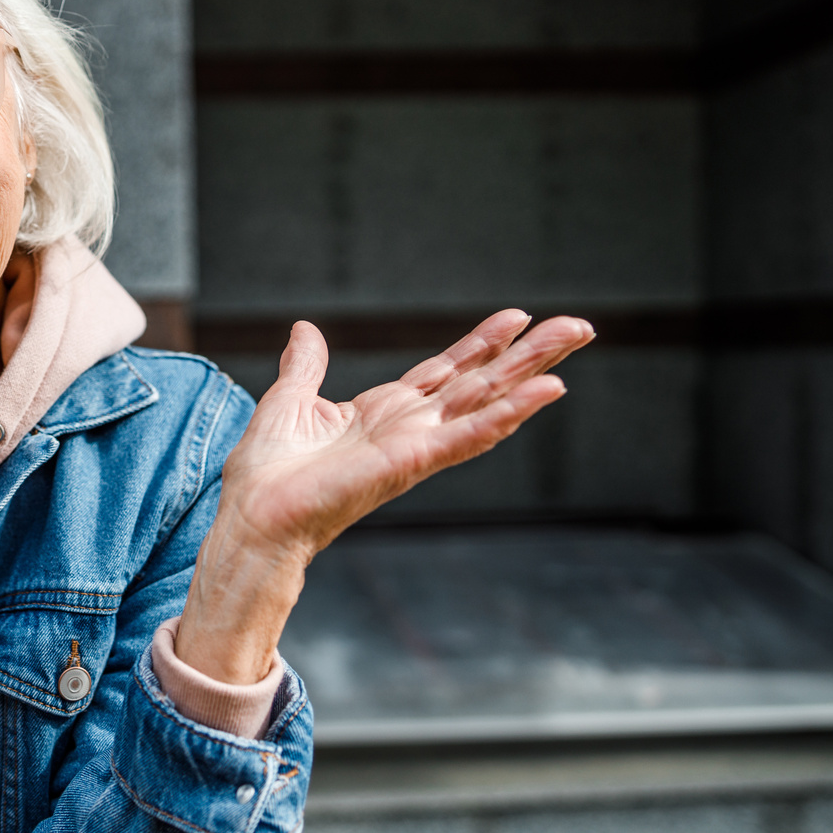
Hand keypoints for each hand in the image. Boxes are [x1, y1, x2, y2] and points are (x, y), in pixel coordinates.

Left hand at [176, 310, 593, 683]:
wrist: (253, 516)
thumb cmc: (266, 474)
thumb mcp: (289, 400)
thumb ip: (306, 366)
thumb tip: (306, 330)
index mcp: (384, 412)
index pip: (446, 371)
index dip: (481, 343)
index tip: (517, 316)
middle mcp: (409, 428)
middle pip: (481, 382)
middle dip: (529, 353)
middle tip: (578, 326)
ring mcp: (416, 446)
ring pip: (486, 400)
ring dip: (533, 372)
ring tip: (573, 340)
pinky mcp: (413, 462)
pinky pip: (469, 434)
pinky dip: (507, 412)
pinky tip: (545, 391)